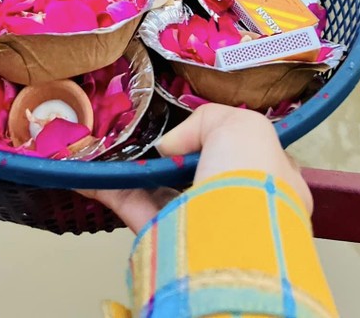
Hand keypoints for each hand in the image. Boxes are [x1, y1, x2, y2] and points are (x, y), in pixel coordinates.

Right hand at [79, 103, 310, 233]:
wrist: (233, 241)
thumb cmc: (252, 178)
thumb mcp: (244, 126)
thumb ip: (207, 118)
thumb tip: (170, 146)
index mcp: (270, 181)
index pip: (244, 152)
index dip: (219, 136)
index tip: (193, 127)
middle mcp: (235, 204)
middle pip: (195, 171)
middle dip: (170, 155)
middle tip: (146, 136)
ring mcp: (199, 224)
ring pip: (161, 190)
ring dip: (136, 170)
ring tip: (109, 147)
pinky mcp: (164, 240)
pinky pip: (133, 208)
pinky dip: (109, 189)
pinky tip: (90, 172)